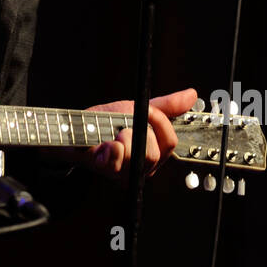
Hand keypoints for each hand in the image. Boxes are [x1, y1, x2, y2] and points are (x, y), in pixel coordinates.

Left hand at [65, 87, 197, 180]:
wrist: (76, 125)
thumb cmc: (105, 121)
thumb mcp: (138, 108)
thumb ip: (165, 106)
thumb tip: (191, 95)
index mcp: (152, 152)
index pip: (170, 142)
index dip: (160, 122)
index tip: (147, 110)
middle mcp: (140, 166)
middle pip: (156, 153)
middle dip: (141, 130)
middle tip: (126, 123)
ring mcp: (124, 171)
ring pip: (138, 157)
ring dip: (125, 138)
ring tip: (114, 133)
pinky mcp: (106, 170)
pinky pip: (117, 163)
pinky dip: (111, 149)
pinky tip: (104, 144)